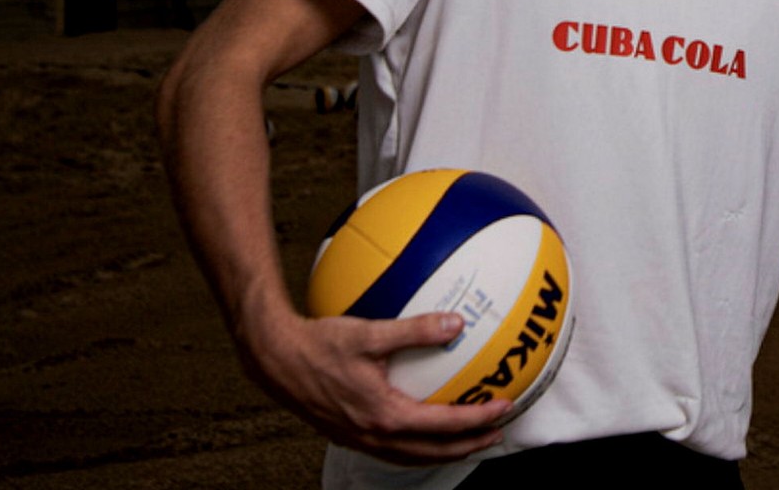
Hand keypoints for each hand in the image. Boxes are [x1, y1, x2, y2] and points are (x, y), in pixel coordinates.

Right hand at [244, 309, 513, 463]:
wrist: (274, 359)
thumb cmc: (318, 344)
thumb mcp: (369, 332)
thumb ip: (415, 330)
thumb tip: (456, 323)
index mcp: (385, 415)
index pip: (444, 426)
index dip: (477, 419)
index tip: (504, 407)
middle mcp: (375, 435)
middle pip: (434, 452)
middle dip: (469, 445)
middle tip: (498, 433)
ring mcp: (361, 439)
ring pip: (414, 456)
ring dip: (446, 449)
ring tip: (469, 439)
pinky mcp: (350, 434)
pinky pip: (394, 449)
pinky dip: (419, 446)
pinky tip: (424, 429)